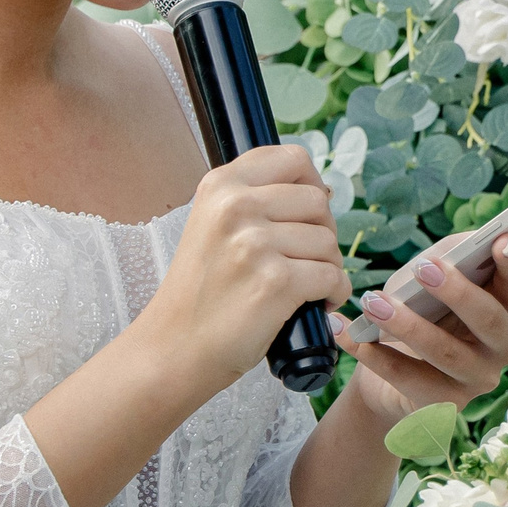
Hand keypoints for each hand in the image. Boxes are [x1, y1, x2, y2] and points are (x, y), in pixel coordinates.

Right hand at [143, 145, 349, 390]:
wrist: (174, 348)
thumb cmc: (201, 292)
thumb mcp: (212, 225)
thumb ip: (255, 199)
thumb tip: (321, 190)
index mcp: (220, 185)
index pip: (293, 158)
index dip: (312, 184)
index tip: (307, 213)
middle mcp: (235, 207)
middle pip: (317, 201)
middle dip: (323, 232)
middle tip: (305, 259)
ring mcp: (254, 244)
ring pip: (328, 241)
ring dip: (327, 267)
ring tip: (303, 286)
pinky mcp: (274, 282)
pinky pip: (332, 276)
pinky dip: (333, 293)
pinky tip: (315, 303)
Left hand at [333, 231, 507, 426]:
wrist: (388, 370)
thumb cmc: (420, 311)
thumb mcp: (430, 279)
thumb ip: (447, 258)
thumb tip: (456, 247)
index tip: (501, 239)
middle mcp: (503, 347)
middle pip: (490, 321)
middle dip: (457, 292)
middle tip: (423, 268)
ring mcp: (478, 379)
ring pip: (447, 353)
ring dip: (407, 325)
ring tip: (373, 302)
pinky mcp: (446, 405)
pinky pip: (411, 379)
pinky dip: (376, 356)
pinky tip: (350, 334)